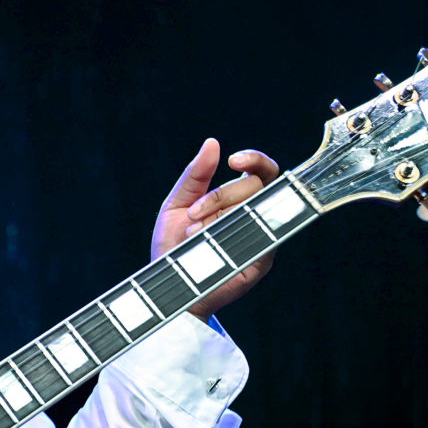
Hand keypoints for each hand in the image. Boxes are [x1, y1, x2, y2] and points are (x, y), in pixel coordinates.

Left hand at [152, 138, 278, 318]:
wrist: (166, 284)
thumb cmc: (173, 247)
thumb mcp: (177, 204)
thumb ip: (195, 175)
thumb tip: (212, 143)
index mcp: (237, 199)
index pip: (261, 171)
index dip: (255, 160)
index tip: (234, 160)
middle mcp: (254, 215)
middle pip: (256, 187)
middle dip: (221, 196)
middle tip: (193, 214)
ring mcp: (260, 237)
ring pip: (256, 208)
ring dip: (220, 215)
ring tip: (193, 232)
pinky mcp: (261, 260)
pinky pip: (259, 236)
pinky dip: (228, 235)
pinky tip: (204, 243)